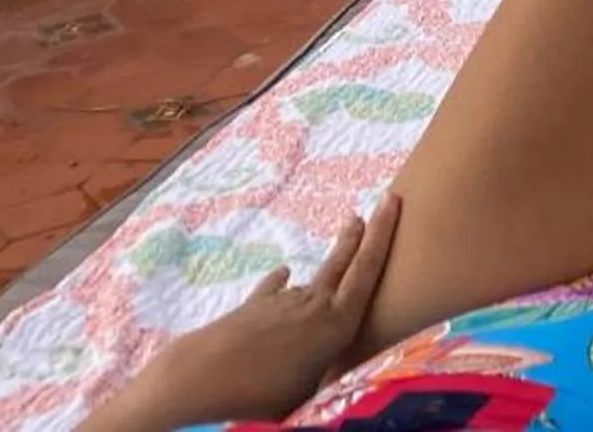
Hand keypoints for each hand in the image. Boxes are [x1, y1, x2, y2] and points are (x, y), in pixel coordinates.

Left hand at [105, 196, 400, 430]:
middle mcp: (313, 303)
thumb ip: (326, 373)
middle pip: (342, 263)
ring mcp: (280, 303)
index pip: (367, 270)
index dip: (383, 234)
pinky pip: (274, 291)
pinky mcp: (252, 309)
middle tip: (374, 208)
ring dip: (327, 270)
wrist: (199, 377)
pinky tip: (282, 274)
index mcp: (335, 322)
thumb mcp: (308, 392)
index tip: (392, 199)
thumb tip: (339, 376)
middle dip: (360, 236)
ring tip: (339, 258)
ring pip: (310, 283)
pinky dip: (280, 283)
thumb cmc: (263, 391)